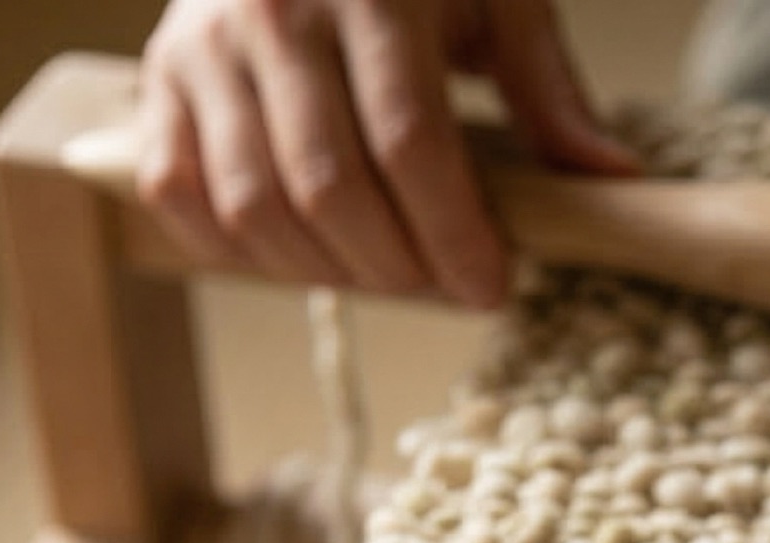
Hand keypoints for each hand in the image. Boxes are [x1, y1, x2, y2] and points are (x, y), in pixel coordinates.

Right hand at [139, 0, 638, 306]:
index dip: (454, 235)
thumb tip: (612, 177)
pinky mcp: (157, 74)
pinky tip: (301, 259)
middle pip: (329, 188)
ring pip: (255, 205)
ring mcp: (202, 41)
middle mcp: (272, 6)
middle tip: (444, 288)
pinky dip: (233, 250)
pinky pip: (178, 192)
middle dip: (397, 267)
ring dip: (326, 271)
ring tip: (384, 275)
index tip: (492, 288)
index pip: (411, 144)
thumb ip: (548, 88)